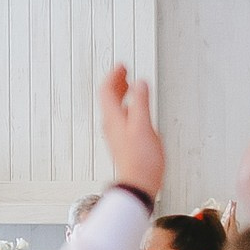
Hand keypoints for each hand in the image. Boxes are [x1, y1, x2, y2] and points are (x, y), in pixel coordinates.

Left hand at [94, 65, 165, 198]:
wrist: (139, 184)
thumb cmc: (141, 159)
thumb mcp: (143, 126)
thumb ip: (140, 103)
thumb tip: (139, 84)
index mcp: (113, 118)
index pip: (107, 91)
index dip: (114, 76)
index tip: (122, 66)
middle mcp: (112, 125)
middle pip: (109, 98)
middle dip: (117, 82)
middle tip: (124, 71)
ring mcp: (117, 134)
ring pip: (115, 108)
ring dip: (121, 93)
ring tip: (129, 85)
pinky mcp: (124, 142)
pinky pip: (122, 117)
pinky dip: (127, 106)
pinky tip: (136, 109)